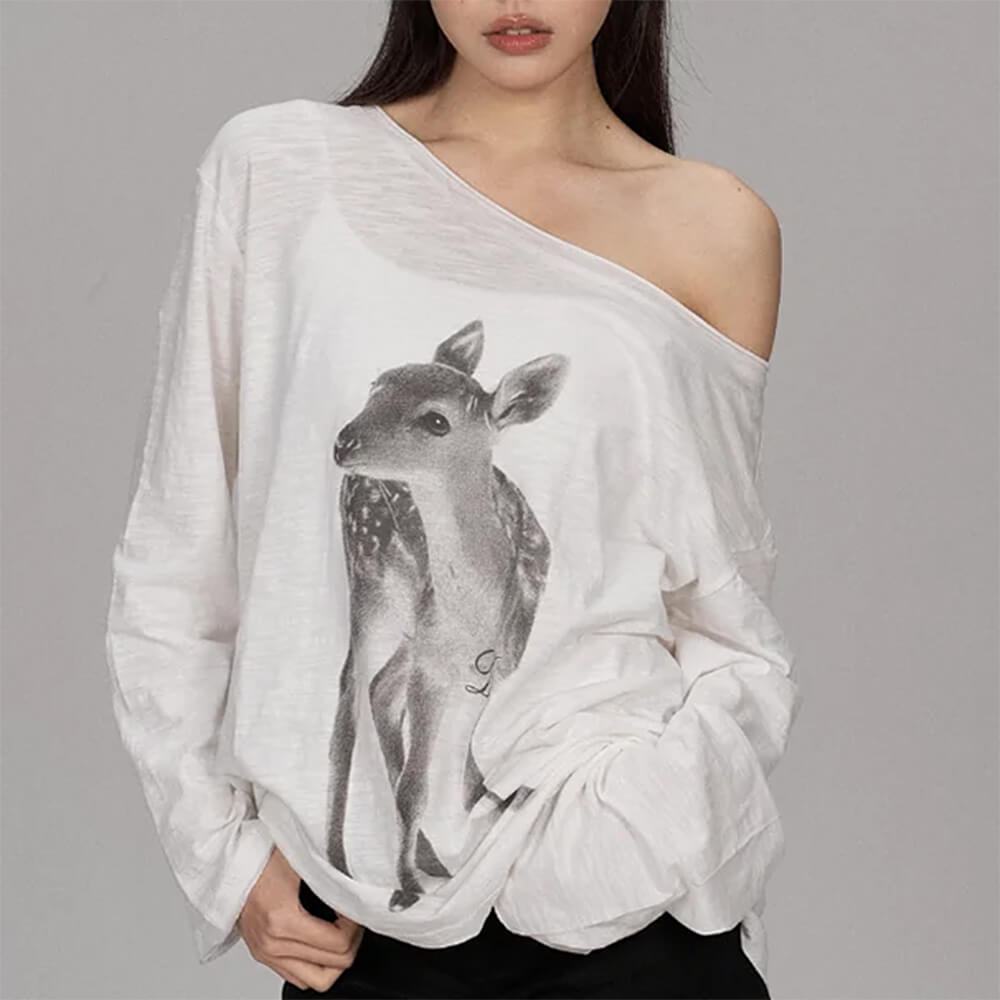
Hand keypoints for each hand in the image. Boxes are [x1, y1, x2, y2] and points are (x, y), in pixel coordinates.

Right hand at [238, 846, 365, 991]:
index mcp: (282, 919)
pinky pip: (297, 976)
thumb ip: (328, 875)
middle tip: (354, 918)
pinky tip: (323, 942)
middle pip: (333, 967)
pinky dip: (316, 965)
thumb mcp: (300, 858)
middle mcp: (272, 943)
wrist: (227, 862)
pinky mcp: (262, 954)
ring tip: (342, 933)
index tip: (357, 907)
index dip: (356, 925)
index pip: (338, 943)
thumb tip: (356, 884)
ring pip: (316, 981)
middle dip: (352, 941)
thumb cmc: (260, 854)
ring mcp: (266, 952)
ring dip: (336, 961)